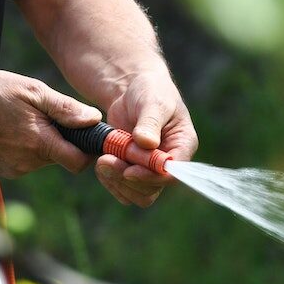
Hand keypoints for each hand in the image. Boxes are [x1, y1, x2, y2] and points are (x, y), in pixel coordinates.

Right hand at [0, 70, 101, 177]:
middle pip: (63, 157)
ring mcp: (16, 168)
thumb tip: (93, 119)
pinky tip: (13, 128)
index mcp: (39, 143)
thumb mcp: (32, 91)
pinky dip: (29, 146)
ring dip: (45, 140)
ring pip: (46, 157)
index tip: (88, 134)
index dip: (88, 149)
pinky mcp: (7, 169)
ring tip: (25, 118)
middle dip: (63, 138)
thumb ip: (65, 108)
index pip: (79, 162)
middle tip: (47, 114)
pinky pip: (30, 160)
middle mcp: (29, 162)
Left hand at [97, 71, 198, 206]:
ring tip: (102, 160)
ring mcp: (150, 169)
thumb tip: (146, 143)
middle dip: (128, 179)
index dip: (151, 177)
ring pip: (137, 194)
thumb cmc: (149, 90)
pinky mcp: (133, 171)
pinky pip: (123, 189)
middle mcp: (168, 163)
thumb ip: (150, 122)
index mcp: (182, 146)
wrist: (131, 89)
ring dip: (117, 182)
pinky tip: (101, 163)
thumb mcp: (152, 101)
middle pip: (153, 189)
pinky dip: (110, 181)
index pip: (172, 174)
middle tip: (106, 160)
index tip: (129, 170)